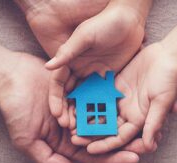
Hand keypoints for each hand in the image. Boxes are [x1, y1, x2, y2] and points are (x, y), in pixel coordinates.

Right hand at [0, 53, 140, 162]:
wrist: (10, 77)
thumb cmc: (15, 109)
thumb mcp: (26, 140)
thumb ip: (48, 159)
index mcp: (64, 142)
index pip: (93, 154)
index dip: (114, 157)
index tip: (135, 157)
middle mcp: (74, 127)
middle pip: (104, 137)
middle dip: (125, 141)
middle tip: (149, 141)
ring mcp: (78, 107)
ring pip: (105, 117)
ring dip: (123, 120)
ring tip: (145, 122)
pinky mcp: (79, 90)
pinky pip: (98, 96)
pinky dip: (112, 100)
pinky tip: (130, 101)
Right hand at [21, 0, 148, 126]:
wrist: (129, 20)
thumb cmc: (104, 24)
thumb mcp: (84, 36)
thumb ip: (67, 53)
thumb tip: (47, 67)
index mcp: (70, 60)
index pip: (58, 83)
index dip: (56, 98)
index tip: (56, 113)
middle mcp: (79, 70)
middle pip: (70, 94)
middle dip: (67, 110)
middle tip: (68, 126)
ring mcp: (94, 76)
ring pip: (84, 98)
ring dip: (81, 112)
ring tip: (81, 128)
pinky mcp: (108, 79)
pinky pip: (101, 96)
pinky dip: (98, 107)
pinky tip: (99, 120)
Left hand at [71, 43, 176, 153]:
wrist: (166, 55)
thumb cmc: (169, 78)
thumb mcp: (162, 101)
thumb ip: (154, 122)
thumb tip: (148, 146)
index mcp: (139, 119)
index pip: (120, 137)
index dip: (105, 144)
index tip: (89, 149)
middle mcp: (127, 111)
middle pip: (107, 127)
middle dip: (91, 134)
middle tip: (73, 138)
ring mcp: (119, 99)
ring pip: (100, 112)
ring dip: (87, 118)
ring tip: (70, 122)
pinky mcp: (114, 86)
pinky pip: (99, 94)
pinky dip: (88, 99)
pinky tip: (75, 101)